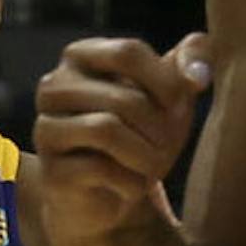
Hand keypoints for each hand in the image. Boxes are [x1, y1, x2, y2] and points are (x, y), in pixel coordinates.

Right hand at [33, 34, 210, 241]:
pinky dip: (132, 182)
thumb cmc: (142, 132)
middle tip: (169, 146)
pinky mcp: (50, 171)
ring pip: (105, 129)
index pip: (127, 53)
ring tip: (155, 166)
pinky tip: (132, 187)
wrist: (110, 192)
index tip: (178, 105)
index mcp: (80, 57)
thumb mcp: (173, 93)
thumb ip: (192, 61)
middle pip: (122, 98)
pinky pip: (100, 169)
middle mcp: (52, 87)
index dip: (166, 82)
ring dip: (147, 155)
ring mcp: (45, 129)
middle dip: (160, 128)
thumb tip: (200, 73)